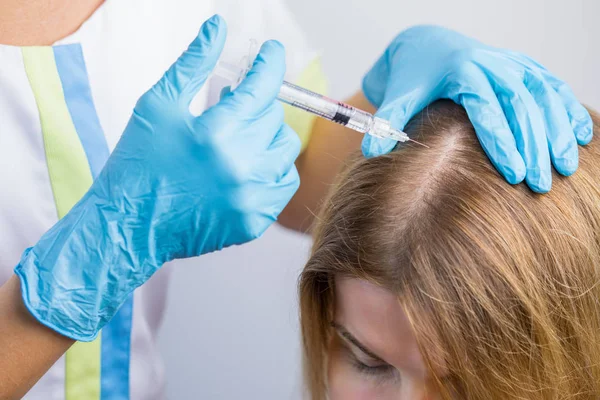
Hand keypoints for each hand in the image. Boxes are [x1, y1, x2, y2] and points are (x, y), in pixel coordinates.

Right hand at [14, 15, 299, 340]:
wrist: (129, 226)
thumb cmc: (137, 163)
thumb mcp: (158, 105)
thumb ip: (193, 64)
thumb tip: (217, 27)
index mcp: (216, 133)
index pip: (262, 87)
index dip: (270, 63)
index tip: (272, 52)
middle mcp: (241, 167)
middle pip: (274, 118)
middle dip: (256, 106)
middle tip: (233, 106)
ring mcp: (251, 198)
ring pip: (285, 150)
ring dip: (267, 136)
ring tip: (240, 138)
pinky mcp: (254, 221)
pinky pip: (284, 184)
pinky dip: (271, 169)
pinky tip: (247, 166)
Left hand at [362, 25, 592, 192]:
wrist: (426, 44)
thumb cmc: (412, 75)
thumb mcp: (399, 95)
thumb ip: (388, 121)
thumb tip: (372, 152)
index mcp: (461, 71)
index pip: (486, 107)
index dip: (502, 140)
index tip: (514, 173)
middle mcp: (491, 64)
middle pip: (520, 104)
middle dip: (534, 145)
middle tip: (540, 184)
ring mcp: (511, 63)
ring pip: (543, 94)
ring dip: (558, 130)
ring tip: (565, 167)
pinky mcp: (523, 67)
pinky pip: (552, 85)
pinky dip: (568, 109)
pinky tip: (581, 138)